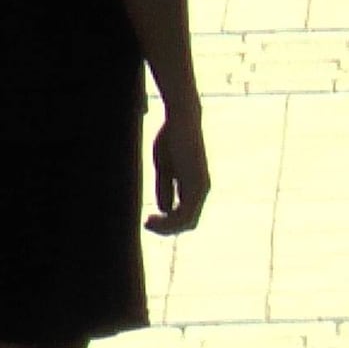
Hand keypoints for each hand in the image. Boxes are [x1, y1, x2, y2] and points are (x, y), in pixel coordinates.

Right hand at [146, 104, 211, 233]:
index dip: (168, 223)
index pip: (186, 216)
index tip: (147, 219)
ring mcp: (201, 187)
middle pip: (188, 223)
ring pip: (187, 222)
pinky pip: (185, 213)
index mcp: (195, 186)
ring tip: (147, 223)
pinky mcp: (197, 183)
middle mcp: (202, 190)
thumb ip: (167, 189)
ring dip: (166, 228)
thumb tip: (165, 211)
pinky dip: (169, 221)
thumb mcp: (166, 169)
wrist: (181, 119)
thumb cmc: (172, 138)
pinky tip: (153, 217)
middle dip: (166, 229)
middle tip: (146, 223)